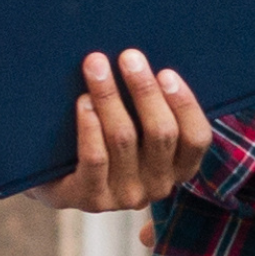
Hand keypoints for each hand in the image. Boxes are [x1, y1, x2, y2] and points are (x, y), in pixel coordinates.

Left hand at [27, 51, 211, 212]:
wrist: (57, 178)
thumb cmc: (107, 138)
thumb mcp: (138, 125)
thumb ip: (151, 105)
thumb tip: (148, 60)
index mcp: (180, 167)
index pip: (197, 138)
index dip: (185, 105)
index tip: (166, 72)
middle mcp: (158, 186)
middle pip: (161, 133)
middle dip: (144, 90)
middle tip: (128, 56)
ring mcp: (125, 196)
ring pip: (123, 139)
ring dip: (109, 96)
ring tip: (96, 66)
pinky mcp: (91, 198)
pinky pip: (95, 158)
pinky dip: (89, 126)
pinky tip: (83, 101)